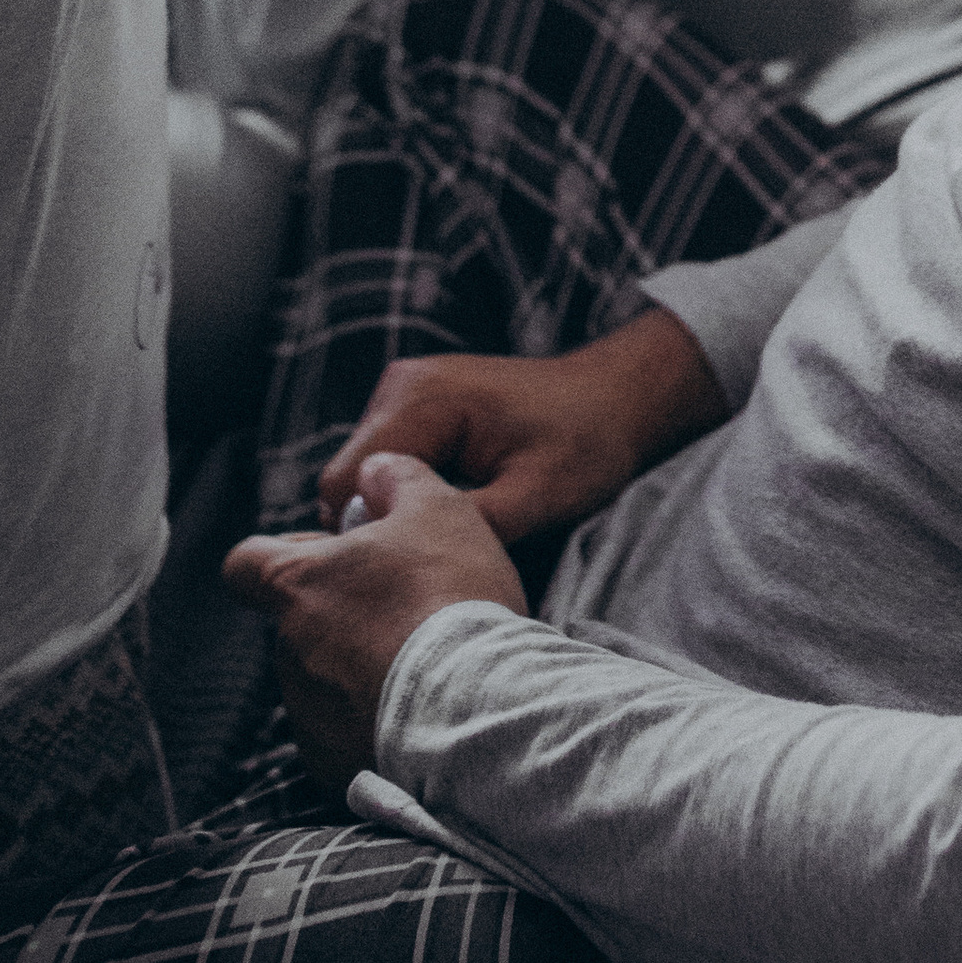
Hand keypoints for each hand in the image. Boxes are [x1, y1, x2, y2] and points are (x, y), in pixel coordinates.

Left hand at [223, 451, 525, 794]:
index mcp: (297, 585)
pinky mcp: (332, 764)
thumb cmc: (451, 596)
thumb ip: (397, 477)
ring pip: (320, 678)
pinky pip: (343, 734)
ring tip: (421, 663)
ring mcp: (307, 713)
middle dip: (337, 612)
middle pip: (296, 622)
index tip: (317, 557)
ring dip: (356, 667)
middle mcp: (288, 651)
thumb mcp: (437, 507)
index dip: (272, 555)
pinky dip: (371, 721)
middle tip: (399, 605)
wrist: (477, 705)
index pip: (244, 564)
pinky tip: (420, 709)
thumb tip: (374, 471)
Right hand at [314, 307, 728, 543]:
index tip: (408, 576)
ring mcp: (407, 391)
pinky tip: (450, 517)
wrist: (618, 398)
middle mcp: (401, 386)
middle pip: (346, 480)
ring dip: (394, 512)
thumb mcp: (531, 499)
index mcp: (421, 400)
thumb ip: (459, 526)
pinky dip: (408, 495)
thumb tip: (398, 561)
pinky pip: (389, 463)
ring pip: (363, 475)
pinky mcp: (418, 405)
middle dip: (378, 527)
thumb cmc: (585, 444)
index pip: (344, 484)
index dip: (366, 539)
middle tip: (429, 567)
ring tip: (445, 543)